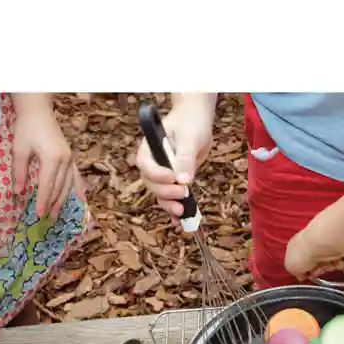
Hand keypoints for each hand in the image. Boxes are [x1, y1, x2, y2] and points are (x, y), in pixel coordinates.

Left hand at [12, 99, 76, 220]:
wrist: (38, 112)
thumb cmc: (27, 128)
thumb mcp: (19, 149)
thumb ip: (20, 172)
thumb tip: (19, 192)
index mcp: (52, 159)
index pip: (47, 185)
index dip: (43, 201)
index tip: (39, 214)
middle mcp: (65, 161)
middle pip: (59, 188)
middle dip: (53, 204)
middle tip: (48, 218)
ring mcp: (70, 160)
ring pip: (67, 185)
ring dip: (63, 200)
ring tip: (58, 213)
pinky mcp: (71, 158)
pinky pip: (76, 177)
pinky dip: (78, 189)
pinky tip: (81, 200)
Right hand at [136, 99, 213, 218]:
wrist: (197, 122)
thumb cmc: (190, 123)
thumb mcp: (189, 138)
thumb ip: (185, 157)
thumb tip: (183, 180)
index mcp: (150, 148)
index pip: (146, 165)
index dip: (157, 175)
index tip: (173, 179)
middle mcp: (154, 163)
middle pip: (151, 183)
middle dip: (165, 192)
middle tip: (182, 194)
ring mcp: (163, 174)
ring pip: (160, 193)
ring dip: (169, 204)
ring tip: (181, 212)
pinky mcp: (174, 182)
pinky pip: (171, 197)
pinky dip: (175, 209)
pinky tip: (181, 220)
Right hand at [284, 221, 343, 280]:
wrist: (323, 243)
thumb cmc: (304, 254)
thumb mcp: (291, 266)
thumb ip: (295, 272)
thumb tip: (302, 275)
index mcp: (297, 247)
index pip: (302, 263)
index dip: (305, 272)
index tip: (308, 274)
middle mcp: (312, 244)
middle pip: (318, 265)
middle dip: (319, 270)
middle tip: (319, 268)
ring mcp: (327, 245)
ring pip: (330, 264)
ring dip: (330, 267)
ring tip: (329, 263)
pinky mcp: (341, 245)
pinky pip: (343, 260)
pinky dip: (341, 262)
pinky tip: (338, 260)